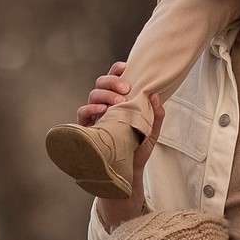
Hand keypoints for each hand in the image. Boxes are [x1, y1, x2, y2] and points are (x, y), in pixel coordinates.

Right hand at [79, 62, 163, 227]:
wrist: (129, 171)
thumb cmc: (138, 149)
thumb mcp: (151, 132)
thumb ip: (156, 115)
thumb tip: (155, 96)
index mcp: (120, 101)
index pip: (115, 79)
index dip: (117, 70)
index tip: (126, 68)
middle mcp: (105, 105)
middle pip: (101, 83)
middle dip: (112, 81)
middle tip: (126, 88)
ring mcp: (95, 116)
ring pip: (93, 94)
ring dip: (105, 94)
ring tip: (118, 102)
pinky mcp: (88, 128)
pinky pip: (83, 113)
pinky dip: (91, 108)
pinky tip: (102, 111)